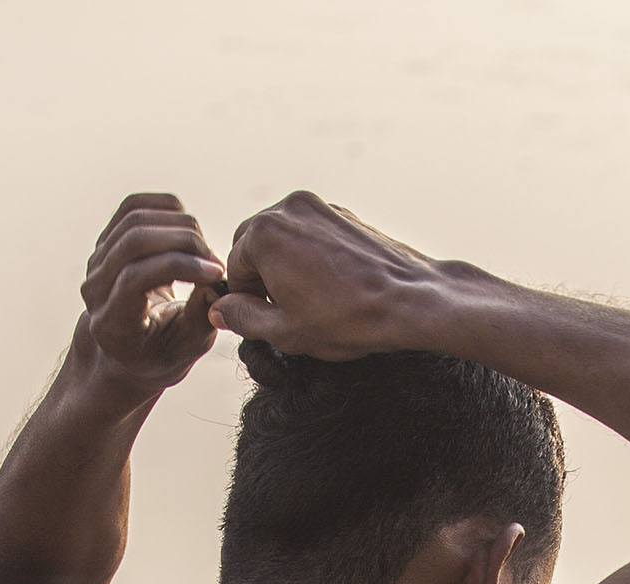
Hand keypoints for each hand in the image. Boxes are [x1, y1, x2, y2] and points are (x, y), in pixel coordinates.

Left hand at [79, 192, 228, 389]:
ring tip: (205, 250)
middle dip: (183, 242)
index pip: (135, 278)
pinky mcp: (107, 239)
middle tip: (215, 260)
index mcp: (110, 324)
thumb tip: (215, 281)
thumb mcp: (187, 349)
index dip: (179, 266)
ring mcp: (96, 260)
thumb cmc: (164, 353)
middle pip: (134, 241)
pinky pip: (134, 206)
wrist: (133, 348)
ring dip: (180, 225)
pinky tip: (190, 227)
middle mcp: (94, 288)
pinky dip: (167, 208)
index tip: (217, 273)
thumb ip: (202, 319)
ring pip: (135, 219)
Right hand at [210, 190, 439, 360]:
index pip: (233, 269)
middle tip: (286, 312)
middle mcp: (286, 208)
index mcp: (264, 233)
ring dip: (284, 267)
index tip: (267, 321)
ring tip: (309, 301)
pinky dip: (310, 257)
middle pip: (254, 246)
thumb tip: (219, 309)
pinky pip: (310, 234)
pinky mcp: (342, 213)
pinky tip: (331, 287)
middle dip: (262, 278)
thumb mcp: (286, 332)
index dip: (246, 302)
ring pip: (282, 238)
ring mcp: (317, 206)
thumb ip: (244, 319)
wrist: (409, 300)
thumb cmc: (347, 320)